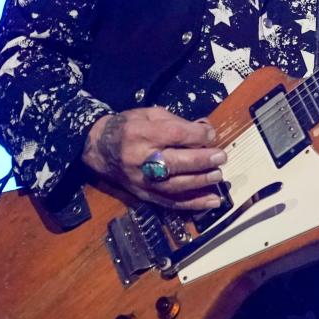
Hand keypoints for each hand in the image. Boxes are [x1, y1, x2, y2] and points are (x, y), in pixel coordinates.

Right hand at [82, 106, 226, 209]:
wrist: (98, 149)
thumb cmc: (128, 127)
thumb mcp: (149, 114)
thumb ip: (177, 122)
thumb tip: (206, 129)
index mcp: (141, 133)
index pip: (174, 134)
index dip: (196, 135)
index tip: (211, 135)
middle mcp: (140, 159)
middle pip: (175, 162)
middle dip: (201, 160)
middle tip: (221, 157)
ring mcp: (141, 180)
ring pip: (174, 185)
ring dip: (200, 183)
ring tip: (218, 177)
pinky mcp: (143, 195)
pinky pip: (170, 202)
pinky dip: (193, 204)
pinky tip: (212, 201)